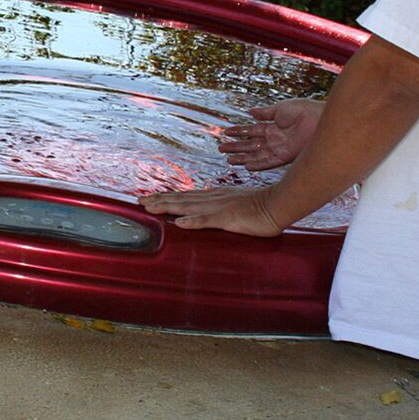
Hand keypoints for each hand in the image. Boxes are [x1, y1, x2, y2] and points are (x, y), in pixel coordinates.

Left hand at [140, 186, 282, 235]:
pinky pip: (208, 220)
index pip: (185, 196)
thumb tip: (208, 216)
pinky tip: (180, 223)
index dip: (167, 197)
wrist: (279, 203)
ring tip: (149, 207)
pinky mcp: (228, 218)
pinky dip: (193, 220)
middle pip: (181, 199)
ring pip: (188, 206)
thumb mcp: (236, 206)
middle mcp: (212, 199)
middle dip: (159, 200)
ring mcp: (219, 207)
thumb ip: (221, 210)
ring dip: (167, 206)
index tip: (150, 198)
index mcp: (214, 197)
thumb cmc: (261, 206)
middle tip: (139, 201)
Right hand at [218, 99, 323, 170]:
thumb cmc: (305, 110)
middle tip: (221, 149)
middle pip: (250, 144)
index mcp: (273, 126)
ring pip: (256, 154)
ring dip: (242, 157)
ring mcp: (279, 149)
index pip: (251, 130)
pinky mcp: (285, 157)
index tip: (226, 132)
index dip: (238, 132)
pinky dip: (257, 164)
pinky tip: (246, 166)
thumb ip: (265, 112)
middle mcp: (274, 139)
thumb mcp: (281, 108)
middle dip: (236, 147)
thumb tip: (250, 112)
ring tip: (228, 160)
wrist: (321, 119)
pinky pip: (268, 162)